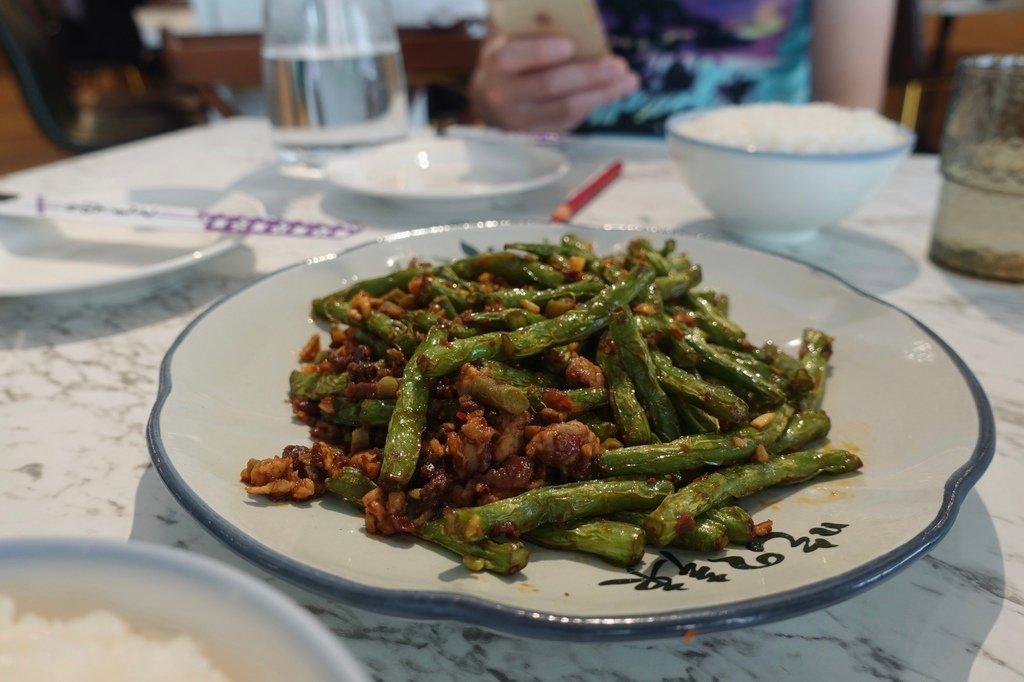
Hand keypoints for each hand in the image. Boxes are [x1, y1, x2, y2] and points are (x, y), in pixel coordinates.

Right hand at [469, 34, 638, 132]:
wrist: (495, 96)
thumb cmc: (514, 56)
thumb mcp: (515, 36)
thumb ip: (534, 26)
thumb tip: (568, 14)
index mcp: (496, 64)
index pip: (515, 58)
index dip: (542, 52)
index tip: (570, 45)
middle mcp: (505, 96)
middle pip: (549, 86)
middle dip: (588, 75)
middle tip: (618, 65)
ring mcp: (522, 120)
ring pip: (566, 108)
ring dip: (602, 93)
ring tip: (629, 80)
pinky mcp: (539, 134)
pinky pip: (571, 119)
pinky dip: (595, 103)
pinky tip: (615, 90)